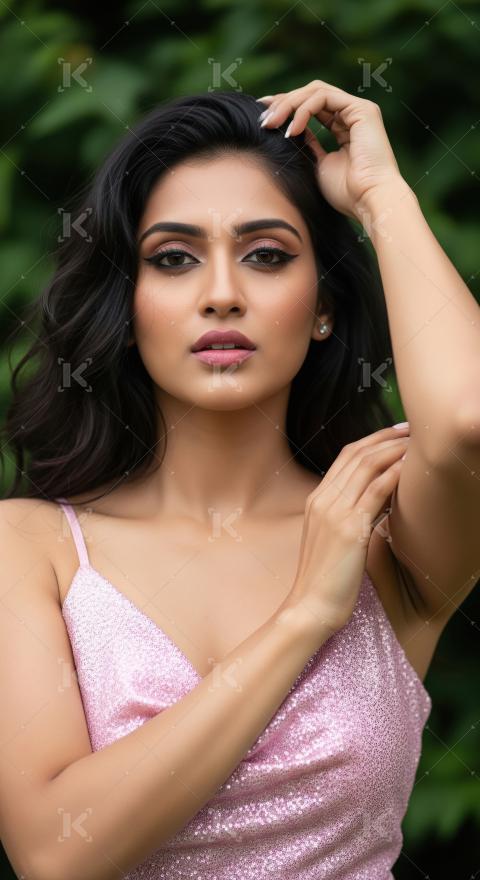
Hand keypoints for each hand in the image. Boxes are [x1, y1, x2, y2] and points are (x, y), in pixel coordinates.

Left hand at [257, 80, 403, 220]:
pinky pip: (324, 97)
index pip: (311, 106)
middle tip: (263, 120)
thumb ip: (308, 146)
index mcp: (344, 127)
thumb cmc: (347, 193)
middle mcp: (352, 114)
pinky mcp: (362, 109)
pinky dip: (304, 110)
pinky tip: (292, 130)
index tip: (263, 120)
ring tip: (272, 124)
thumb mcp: (319, 166)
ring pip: (315, 91)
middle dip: (283, 103)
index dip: (286, 108)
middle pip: (311, 94)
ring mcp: (358, 109)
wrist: (369, 201)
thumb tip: (289, 131)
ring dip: (289, 105)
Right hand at [283, 424, 409, 635]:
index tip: (396, 432)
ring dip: (395, 450)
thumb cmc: (325, 580)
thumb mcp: (330, 540)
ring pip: (367, 466)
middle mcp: (322, 500)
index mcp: (316, 500)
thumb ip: (346, 517)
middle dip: (387, 437)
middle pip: (357, 454)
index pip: (345, 456)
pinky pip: (376, 491)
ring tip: (417, 443)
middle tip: (413, 429)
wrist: (310, 607)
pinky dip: (395, 474)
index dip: (373, 440)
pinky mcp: (349, 529)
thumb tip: (375, 503)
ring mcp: (334, 513)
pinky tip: (411, 467)